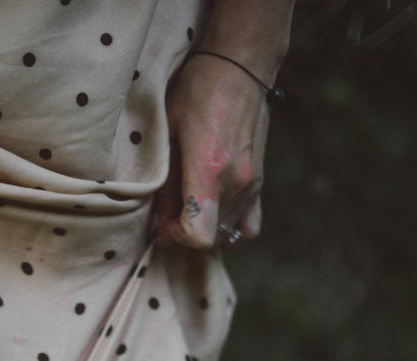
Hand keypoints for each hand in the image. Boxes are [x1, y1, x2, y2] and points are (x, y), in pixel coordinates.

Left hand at [154, 52, 270, 249]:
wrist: (239, 66)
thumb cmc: (198, 91)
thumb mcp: (168, 133)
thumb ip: (163, 185)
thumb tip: (157, 223)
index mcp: (210, 171)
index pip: (200, 235)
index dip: (176, 238)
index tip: (162, 226)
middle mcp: (236, 184)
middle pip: (210, 238)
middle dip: (184, 234)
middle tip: (167, 217)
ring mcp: (251, 185)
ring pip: (227, 235)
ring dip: (203, 231)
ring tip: (187, 212)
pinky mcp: (259, 183)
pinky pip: (249, 227)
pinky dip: (228, 230)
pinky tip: (212, 218)